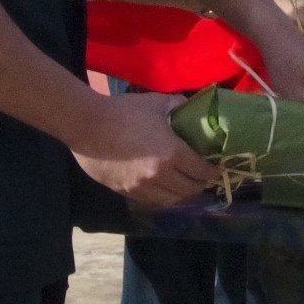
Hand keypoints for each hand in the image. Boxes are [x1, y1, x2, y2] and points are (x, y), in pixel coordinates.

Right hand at [70, 91, 218, 208]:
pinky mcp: (125, 192)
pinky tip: (164, 188)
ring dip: (182, 195)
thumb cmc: (124, 111)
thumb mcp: (157, 103)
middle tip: (203, 177)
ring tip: (185, 185)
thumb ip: (179, 106)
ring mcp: (140, 187)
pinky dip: (163, 197)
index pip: (200, 171)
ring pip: (170, 200)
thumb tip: (189, 107)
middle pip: (189, 190)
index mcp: (172, 153)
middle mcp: (159, 175)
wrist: (87, 126)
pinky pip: (151, 201)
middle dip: (200, 184)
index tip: (217, 169)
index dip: (212, 172)